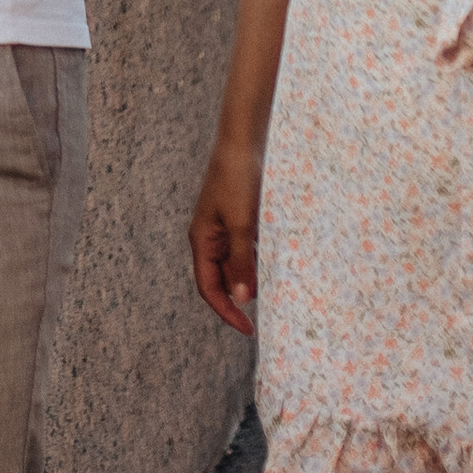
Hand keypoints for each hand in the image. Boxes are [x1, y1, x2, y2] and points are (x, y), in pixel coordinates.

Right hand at [189, 140, 262, 334]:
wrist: (242, 142)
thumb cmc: (237, 179)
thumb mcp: (242, 224)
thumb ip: (242, 262)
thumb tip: (243, 298)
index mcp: (201, 240)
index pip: (209, 288)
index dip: (226, 312)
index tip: (248, 329)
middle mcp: (208, 238)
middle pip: (220, 280)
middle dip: (239, 299)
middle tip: (262, 317)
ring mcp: (222, 228)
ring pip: (233, 265)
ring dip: (249, 280)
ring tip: (271, 293)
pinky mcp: (236, 218)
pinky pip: (243, 250)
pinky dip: (254, 262)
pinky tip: (271, 266)